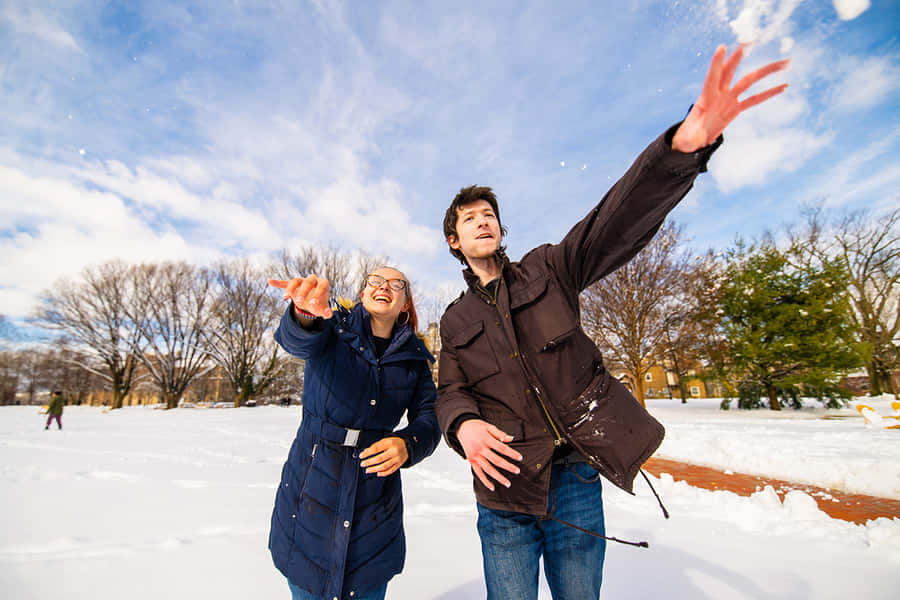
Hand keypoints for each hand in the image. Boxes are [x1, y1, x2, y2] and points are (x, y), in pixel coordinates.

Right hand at [268, 275, 332, 318]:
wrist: (312, 303)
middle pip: (308, 281)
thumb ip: (327, 312)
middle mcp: (313, 280)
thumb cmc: (320, 305)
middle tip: (299, 302)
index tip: (313, 303)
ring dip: (291, 288)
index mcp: (323, 284)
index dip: (318, 293)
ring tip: (285, 296)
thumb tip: (328, 313)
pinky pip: (285, 282)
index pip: (322, 285)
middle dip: (303, 291)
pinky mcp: (293, 285)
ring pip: (296, 281)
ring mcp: (302, 282)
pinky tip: (270, 281)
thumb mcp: (324, 310)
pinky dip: (278, 282)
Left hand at [360, 437, 407, 476]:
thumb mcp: (385, 440)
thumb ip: (376, 446)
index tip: (361, 455)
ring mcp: (397, 458)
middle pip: (380, 458)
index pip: (376, 449)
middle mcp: (394, 451)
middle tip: (363, 464)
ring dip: (374, 469)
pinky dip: (383, 473)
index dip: (367, 453)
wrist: (407, 445)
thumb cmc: (394, 443)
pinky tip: (377, 473)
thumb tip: (366, 452)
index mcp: (390, 443)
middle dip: (369, 462)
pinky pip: (390, 470)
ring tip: (367, 470)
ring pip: (384, 466)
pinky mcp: (399, 464)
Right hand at [457, 419, 521, 490]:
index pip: (501, 448)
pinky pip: (478, 473)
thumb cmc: (476, 426)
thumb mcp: (488, 426)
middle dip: (508, 466)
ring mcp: (475, 456)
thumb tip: (510, 439)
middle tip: (517, 471)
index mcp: (486, 439)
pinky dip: (485, 481)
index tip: (520, 458)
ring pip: (488, 469)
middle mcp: (480, 448)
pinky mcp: (471, 461)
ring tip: (507, 483)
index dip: (511, 453)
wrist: (461, 428)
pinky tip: (492, 486)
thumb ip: (499, 433)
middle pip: (496, 460)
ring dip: (498, 477)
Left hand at [672, 44, 789, 152]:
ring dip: (767, 71)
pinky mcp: (736, 108)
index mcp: (705, 98)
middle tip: (752, 40)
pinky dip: (769, 93)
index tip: (722, 47)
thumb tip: (697, 140)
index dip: (716, 63)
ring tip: (787, 62)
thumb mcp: (687, 139)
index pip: (712, 77)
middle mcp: (719, 94)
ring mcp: (729, 99)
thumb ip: (693, 137)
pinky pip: (755, 99)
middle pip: (731, 71)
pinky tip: (785, 86)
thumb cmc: (688, 137)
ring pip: (750, 81)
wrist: (693, 138)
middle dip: (740, 56)